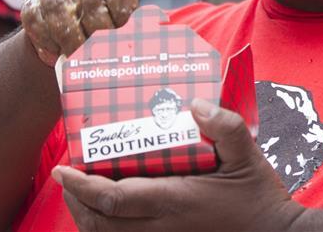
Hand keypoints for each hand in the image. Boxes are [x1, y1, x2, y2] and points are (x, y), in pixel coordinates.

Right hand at [21, 0, 138, 65]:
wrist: (69, 30)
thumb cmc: (105, 24)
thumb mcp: (120, 20)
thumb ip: (127, 27)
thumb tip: (132, 42)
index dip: (120, 6)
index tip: (123, 28)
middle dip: (97, 29)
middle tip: (103, 50)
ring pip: (58, 7)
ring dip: (71, 38)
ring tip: (81, 57)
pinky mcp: (31, 3)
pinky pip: (36, 20)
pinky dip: (49, 40)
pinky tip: (60, 53)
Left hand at [52, 98, 304, 231]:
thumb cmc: (258, 196)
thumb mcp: (247, 153)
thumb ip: (224, 125)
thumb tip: (195, 103)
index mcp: (174, 200)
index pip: (113, 199)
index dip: (82, 186)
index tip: (64, 169)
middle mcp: (162, 227)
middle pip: (101, 223)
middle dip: (77, 201)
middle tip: (67, 178)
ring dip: (87, 219)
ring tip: (80, 195)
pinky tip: (108, 217)